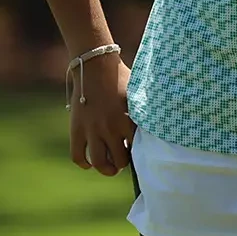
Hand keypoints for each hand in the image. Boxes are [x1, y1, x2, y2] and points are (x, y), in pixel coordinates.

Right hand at [70, 54, 137, 176]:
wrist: (95, 66)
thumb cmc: (121, 78)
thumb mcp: (138, 95)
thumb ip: (145, 113)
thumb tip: (159, 125)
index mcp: (128, 121)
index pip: (138, 149)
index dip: (139, 154)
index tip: (140, 154)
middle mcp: (111, 129)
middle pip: (120, 161)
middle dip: (123, 163)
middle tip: (123, 160)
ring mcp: (92, 130)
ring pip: (99, 163)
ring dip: (106, 169)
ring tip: (110, 168)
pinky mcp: (76, 129)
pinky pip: (77, 156)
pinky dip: (84, 163)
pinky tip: (89, 163)